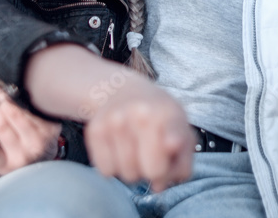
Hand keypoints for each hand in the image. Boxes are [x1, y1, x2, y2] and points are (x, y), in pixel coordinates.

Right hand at [0, 73, 61, 175]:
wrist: (44, 159)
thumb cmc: (17, 154)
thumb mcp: (0, 157)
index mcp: (5, 165)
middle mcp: (22, 156)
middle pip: (3, 128)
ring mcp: (38, 142)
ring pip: (18, 115)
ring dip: (4, 98)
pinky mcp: (50, 130)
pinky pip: (31, 111)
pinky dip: (20, 100)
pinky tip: (12, 91)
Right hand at [83, 73, 193, 191]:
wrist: (122, 90)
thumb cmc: (158, 116)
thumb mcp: (181, 129)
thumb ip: (182, 161)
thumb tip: (160, 186)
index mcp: (169, 113)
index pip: (174, 137)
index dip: (174, 142)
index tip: (172, 143)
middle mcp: (141, 114)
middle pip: (152, 171)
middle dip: (155, 172)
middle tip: (153, 157)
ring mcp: (116, 121)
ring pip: (128, 175)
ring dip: (134, 170)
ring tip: (136, 150)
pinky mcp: (95, 130)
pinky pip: (106, 171)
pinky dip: (113, 167)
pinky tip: (119, 149)